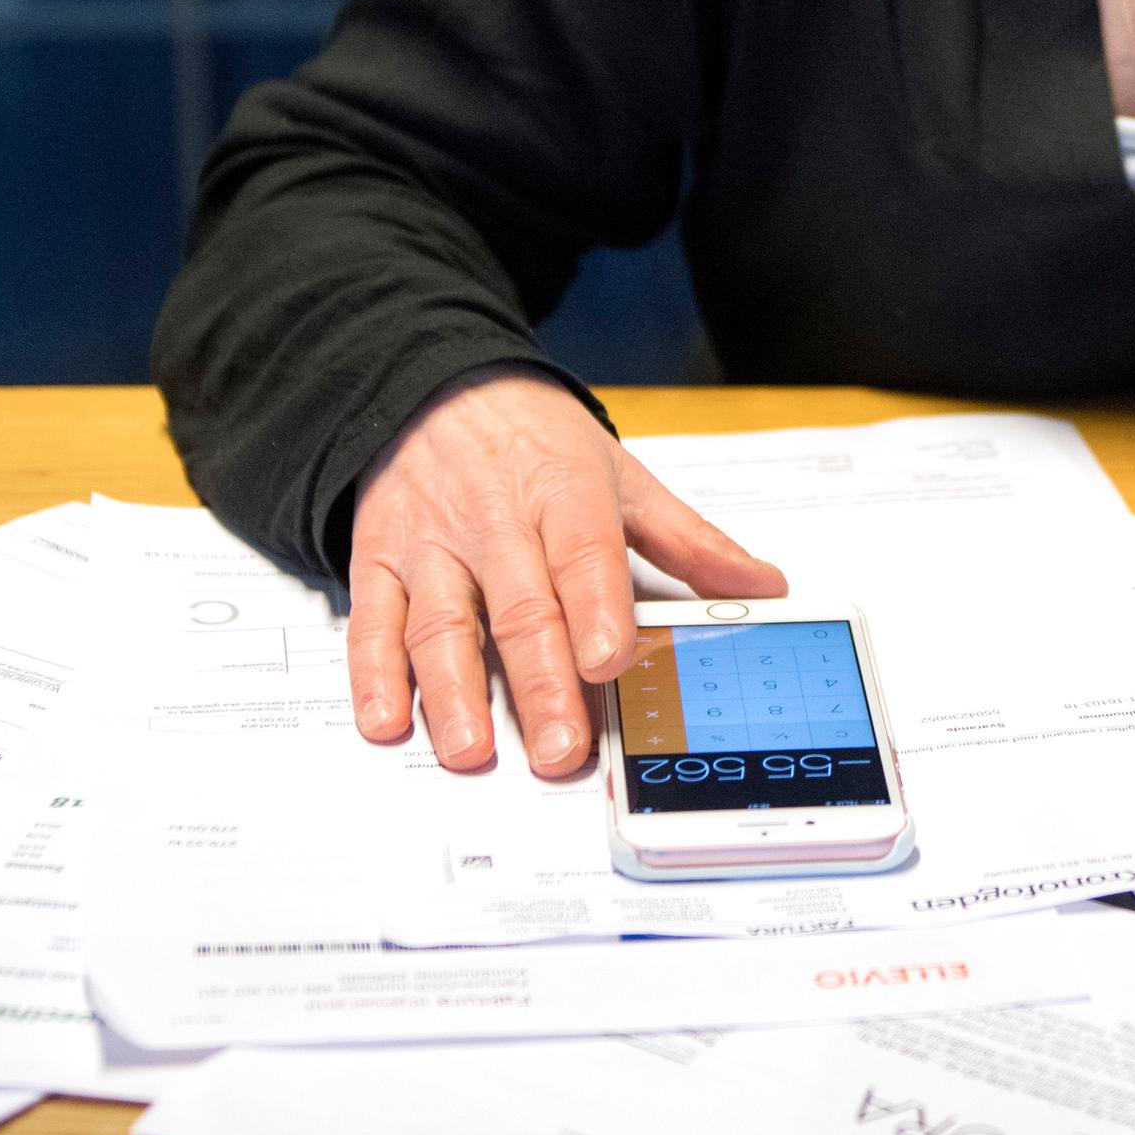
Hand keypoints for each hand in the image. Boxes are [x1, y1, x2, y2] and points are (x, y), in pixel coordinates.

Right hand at [346, 370, 786, 774]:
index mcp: (562, 493)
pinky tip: (386, 720)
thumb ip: (688, 541)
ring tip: (471, 750)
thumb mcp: (619, 475)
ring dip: (454, 693)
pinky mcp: (378, 560)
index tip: (608, 662)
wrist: (432, 384)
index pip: (584, 553)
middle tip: (558, 749)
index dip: (596, 609)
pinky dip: (373, 674)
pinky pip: (373, 621)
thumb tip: (761, 586)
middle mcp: (494, 521)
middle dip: (539, 685)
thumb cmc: (534, 441)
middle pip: (519, 608)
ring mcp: (431, 544)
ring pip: (442, 624)